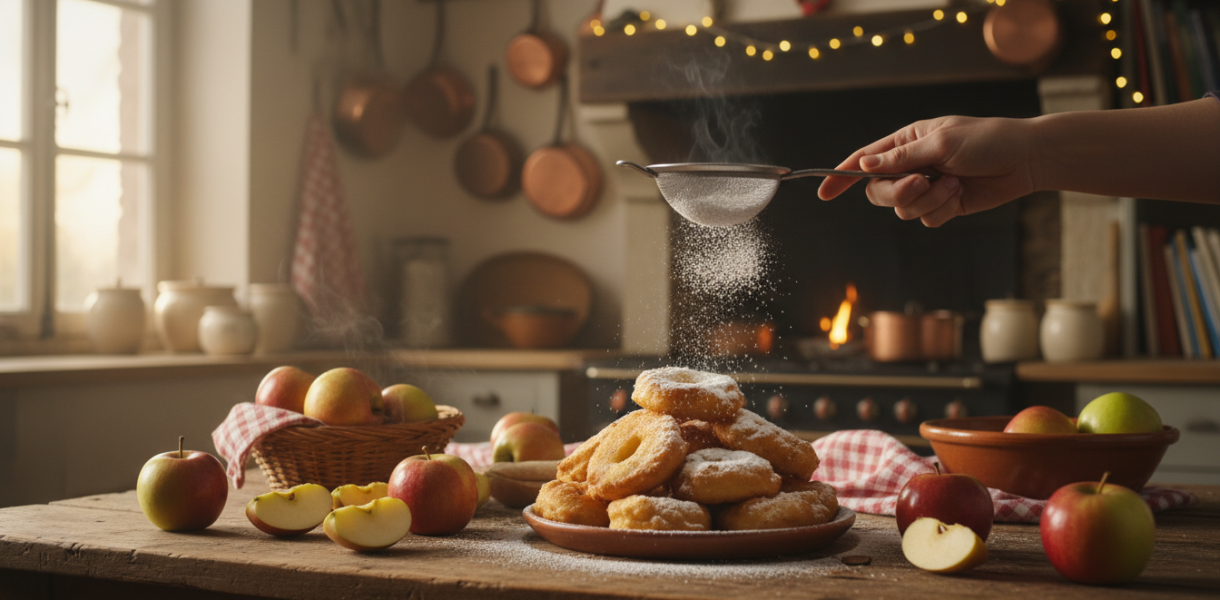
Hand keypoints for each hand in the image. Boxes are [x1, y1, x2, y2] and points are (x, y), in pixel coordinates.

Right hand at [817, 116, 1037, 226]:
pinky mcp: (943, 206)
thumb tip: (864, 165)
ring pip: (903, 210)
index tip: (824, 192)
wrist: (1025, 160)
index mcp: (906, 142)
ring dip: (928, 200)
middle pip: (879, 192)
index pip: (864, 160)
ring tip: (953, 184)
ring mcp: (927, 187)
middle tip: (921, 183)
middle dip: (898, 192)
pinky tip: (960, 195)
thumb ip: (901, 157)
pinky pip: (927, 220)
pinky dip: (942, 211)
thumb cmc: (987, 140)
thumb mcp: (941, 143)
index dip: (842, 176)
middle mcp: (911, 165)